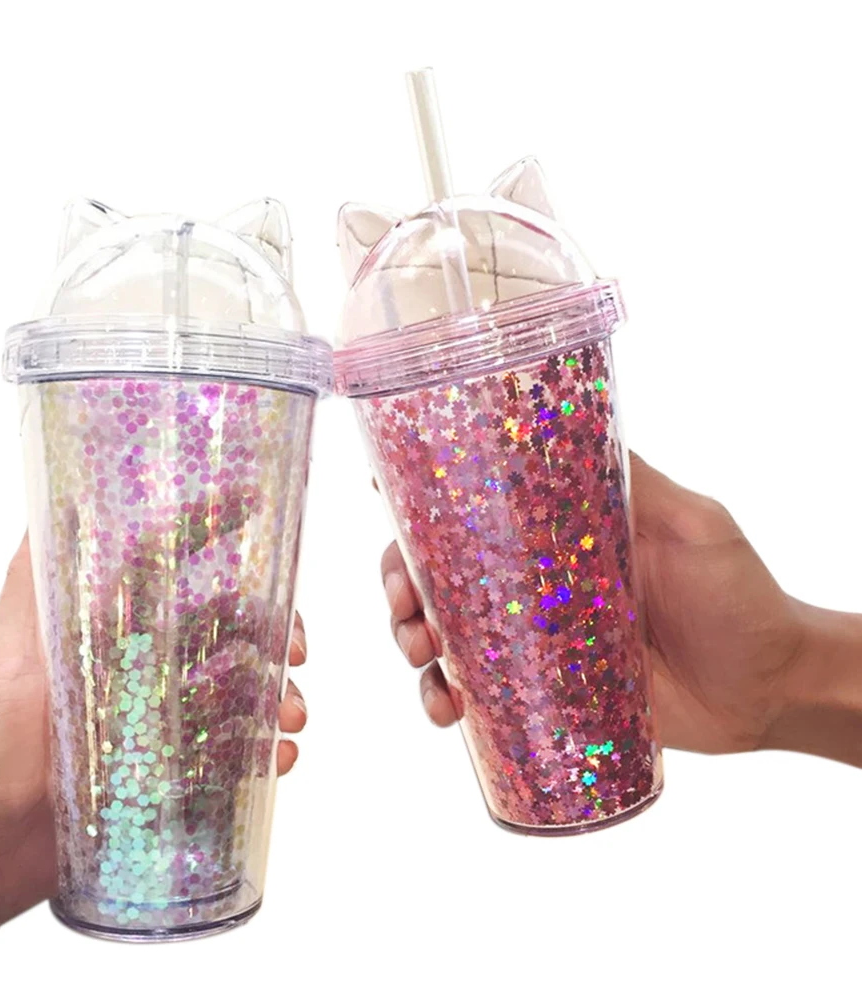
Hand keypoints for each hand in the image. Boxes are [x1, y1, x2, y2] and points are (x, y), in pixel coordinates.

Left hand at [0, 536, 309, 935]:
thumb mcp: (6, 657)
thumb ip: (32, 585)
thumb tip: (55, 504)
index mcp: (112, 633)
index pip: (174, 571)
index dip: (213, 535)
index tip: (250, 506)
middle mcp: (144, 672)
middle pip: (228, 633)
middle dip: (272, 632)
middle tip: (295, 652)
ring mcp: (162, 727)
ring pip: (242, 694)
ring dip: (280, 697)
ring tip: (291, 719)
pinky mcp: (172, 780)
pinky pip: (234, 759)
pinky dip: (267, 754)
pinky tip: (279, 760)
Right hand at [383, 453, 861, 763]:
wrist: (770, 690)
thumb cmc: (741, 597)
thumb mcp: (694, 523)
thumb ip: (639, 482)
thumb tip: (576, 423)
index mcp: (559, 535)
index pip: (478, 511)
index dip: (424, 507)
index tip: (386, 500)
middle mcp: (536, 584)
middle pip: (443, 574)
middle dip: (403, 583)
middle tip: (403, 602)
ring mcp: (536, 642)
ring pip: (448, 634)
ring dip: (413, 640)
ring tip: (421, 655)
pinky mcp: (542, 694)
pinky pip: (480, 695)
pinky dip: (446, 699)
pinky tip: (446, 709)